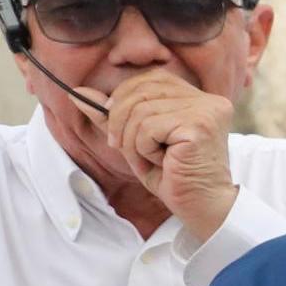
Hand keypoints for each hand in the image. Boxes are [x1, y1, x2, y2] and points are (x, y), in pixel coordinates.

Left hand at [84, 70, 239, 239]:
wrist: (200, 207)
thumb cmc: (173, 176)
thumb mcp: (137, 140)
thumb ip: (112, 114)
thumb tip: (77, 92)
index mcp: (199, 98)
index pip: (151, 78)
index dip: (125, 98)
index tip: (120, 129)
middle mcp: (208, 100)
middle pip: (141, 90)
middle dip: (120, 121)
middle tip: (124, 148)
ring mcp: (206, 111)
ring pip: (141, 111)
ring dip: (132, 140)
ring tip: (149, 158)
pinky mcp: (199, 127)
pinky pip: (148, 127)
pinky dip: (143, 149)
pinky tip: (161, 162)